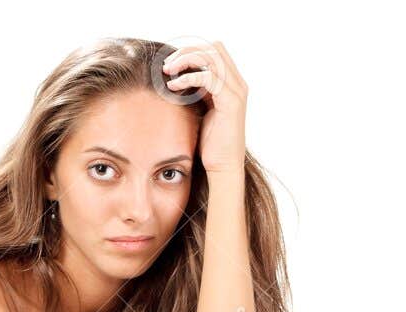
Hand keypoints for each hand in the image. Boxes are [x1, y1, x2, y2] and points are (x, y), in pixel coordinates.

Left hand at [160, 40, 247, 172]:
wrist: (223, 168)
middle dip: (188, 51)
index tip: (172, 63)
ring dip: (186, 60)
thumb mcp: (203, 111)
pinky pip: (208, 78)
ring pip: (211, 58)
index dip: (193, 50)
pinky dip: (188, 78)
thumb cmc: (211, 145)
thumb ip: (199, 92)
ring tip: (168, 71)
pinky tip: (173, 87)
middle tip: (168, 64)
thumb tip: (180, 78)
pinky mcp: (230, 103)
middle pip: (214, 48)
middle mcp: (237, 84)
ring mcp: (236, 92)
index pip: (214, 51)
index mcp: (232, 84)